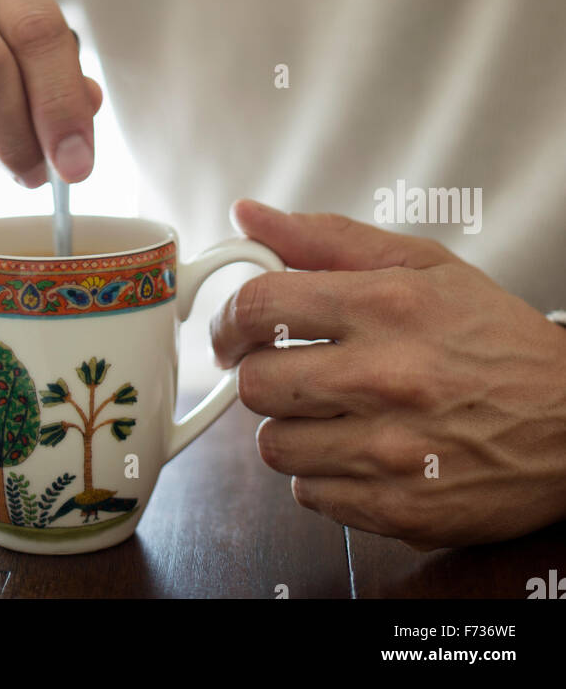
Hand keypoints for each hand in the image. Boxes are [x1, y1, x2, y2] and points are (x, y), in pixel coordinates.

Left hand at [210, 198, 565, 549]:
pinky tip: (358, 448)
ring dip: (290, 426)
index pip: (260, 305)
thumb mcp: (423, 265)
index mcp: (388, 306)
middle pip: (256, 381)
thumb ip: (325, 238)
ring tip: (330, 409)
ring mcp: (391, 451)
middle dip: (260, 371)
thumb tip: (248, 216)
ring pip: (273, 445)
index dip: (231, 316)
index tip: (236, 326)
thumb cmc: (496, 338)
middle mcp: (387, 378)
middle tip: (285, 367)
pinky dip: (323, 474)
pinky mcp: (399, 511)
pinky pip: (310, 495)